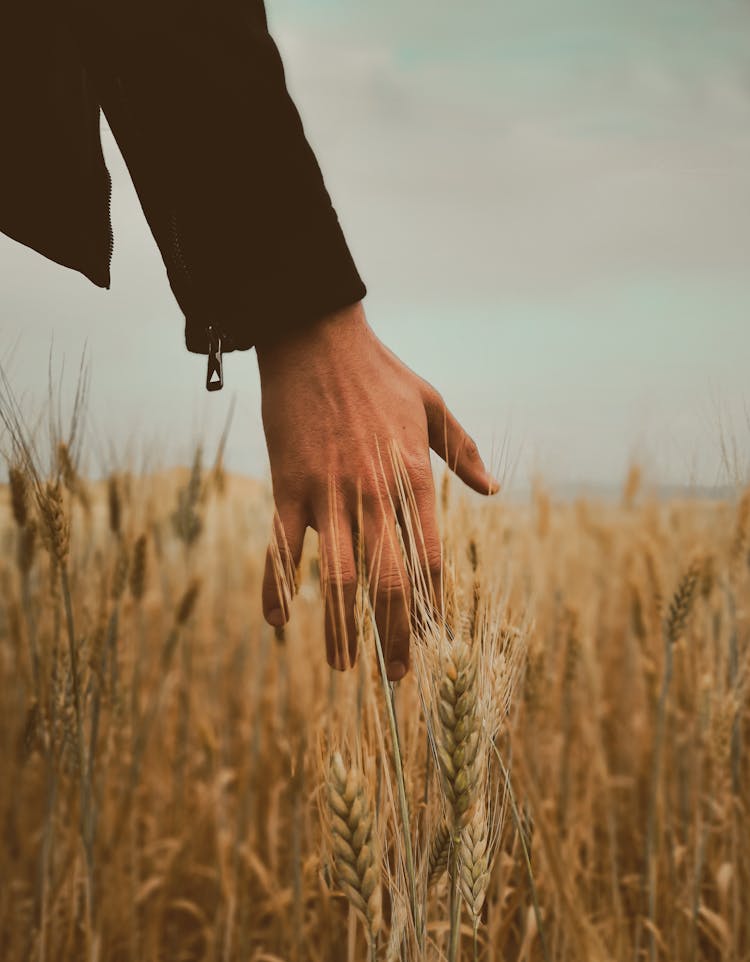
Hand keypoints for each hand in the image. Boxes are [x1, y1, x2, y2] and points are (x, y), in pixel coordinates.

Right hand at [256, 301, 498, 679]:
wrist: (315, 337)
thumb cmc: (380, 372)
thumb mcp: (434, 406)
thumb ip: (462, 451)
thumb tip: (492, 490)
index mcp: (412, 478)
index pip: (429, 558)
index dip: (430, 605)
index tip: (431, 640)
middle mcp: (373, 493)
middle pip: (388, 580)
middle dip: (394, 634)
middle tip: (397, 675)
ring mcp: (327, 493)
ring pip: (336, 576)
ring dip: (341, 626)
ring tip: (345, 667)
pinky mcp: (287, 485)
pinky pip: (281, 547)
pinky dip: (276, 587)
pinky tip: (277, 623)